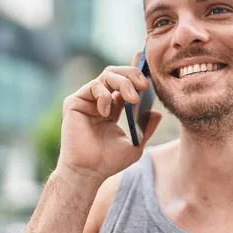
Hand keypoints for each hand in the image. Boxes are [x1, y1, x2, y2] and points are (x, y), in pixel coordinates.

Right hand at [56, 52, 161, 182]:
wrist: (89, 172)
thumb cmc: (108, 161)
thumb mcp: (135, 144)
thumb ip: (146, 128)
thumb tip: (158, 112)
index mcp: (113, 108)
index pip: (125, 83)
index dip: (135, 70)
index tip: (145, 60)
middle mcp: (99, 101)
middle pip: (116, 74)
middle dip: (132, 74)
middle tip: (144, 85)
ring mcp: (87, 100)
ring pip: (106, 75)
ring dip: (123, 82)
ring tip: (132, 98)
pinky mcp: (74, 102)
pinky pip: (93, 86)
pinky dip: (104, 95)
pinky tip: (107, 112)